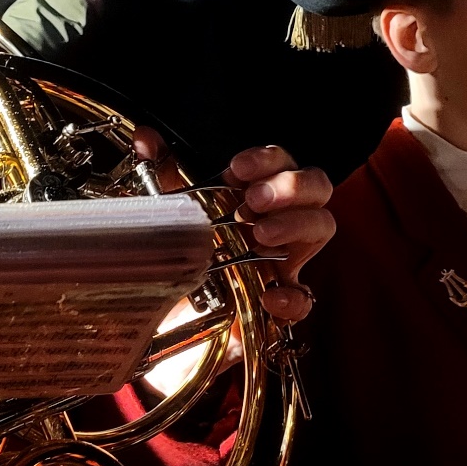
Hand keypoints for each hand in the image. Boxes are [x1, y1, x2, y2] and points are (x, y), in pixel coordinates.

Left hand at [132, 131, 334, 323]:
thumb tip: (144, 139)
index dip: (267, 160)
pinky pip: (305, 301)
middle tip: (255, 200)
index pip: (281, 163)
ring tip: (261, 234)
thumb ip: (163, 177)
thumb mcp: (170, 218)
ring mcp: (283, 264)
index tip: (236, 168)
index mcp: (254, 198)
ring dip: (297, 224)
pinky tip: (269, 296)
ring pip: (321, 229)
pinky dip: (294, 297)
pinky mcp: (278, 310)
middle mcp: (277, 224)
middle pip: (316, 188)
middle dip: (291, 186)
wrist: (159, 326)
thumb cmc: (177, 263)